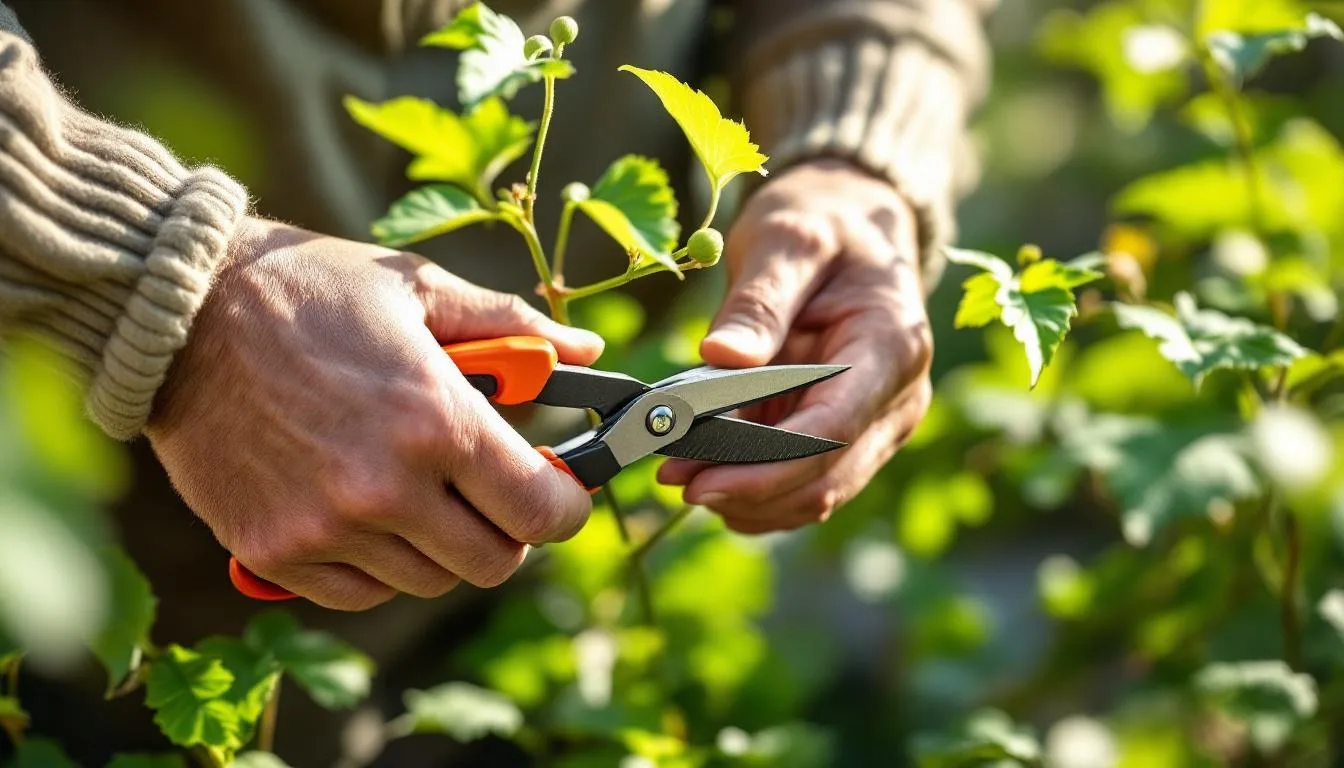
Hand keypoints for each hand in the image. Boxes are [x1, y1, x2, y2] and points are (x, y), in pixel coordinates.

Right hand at [146, 218, 603, 609]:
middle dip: (509, 529)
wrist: (180, 311)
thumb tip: (585, 349)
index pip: (543, 511)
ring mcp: (326, 528)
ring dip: (442, 545)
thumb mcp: (418, 289)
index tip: (559, 491)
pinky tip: (368, 513)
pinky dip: (379, 566)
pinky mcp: (274, 553)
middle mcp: (386, 487)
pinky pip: (360, 594)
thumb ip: (511, 325)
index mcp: (436, 420)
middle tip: (490, 491)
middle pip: (495, 562)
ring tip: (420, 488)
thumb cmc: (308, 290)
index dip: (565, 507)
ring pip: (430, 581)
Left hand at [658, 160, 932, 532]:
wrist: (854, 224)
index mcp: (892, 348)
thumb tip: (720, 357)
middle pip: (824, 476)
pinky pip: (806, 484)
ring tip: (681, 474)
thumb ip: (758, 301)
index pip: (833, 431)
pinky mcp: (852, 436)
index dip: (766, 466)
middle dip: (745, 488)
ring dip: (748, 498)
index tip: (701, 477)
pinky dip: (759, 492)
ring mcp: (878, 424)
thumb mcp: (787, 239)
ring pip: (816, 494)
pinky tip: (711, 476)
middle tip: (671, 477)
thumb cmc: (824, 223)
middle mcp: (897, 399)